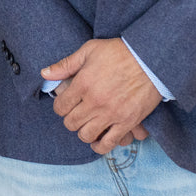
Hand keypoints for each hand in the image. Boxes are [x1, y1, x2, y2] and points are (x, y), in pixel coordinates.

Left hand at [43, 39, 160, 154]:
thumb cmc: (119, 52)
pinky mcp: (127, 122)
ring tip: (88, 124)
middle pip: (71, 123)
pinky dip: (100, 145)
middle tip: (77, 112)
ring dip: (84, 131)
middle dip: (70, 119)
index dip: (60, 106)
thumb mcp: (90, 50)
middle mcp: (95, 102)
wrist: (150, 59)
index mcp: (83, 83)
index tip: (66, 103)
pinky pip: (108, 143)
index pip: (61, 107)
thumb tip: (45, 73)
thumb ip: (66, 64)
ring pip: (86, 135)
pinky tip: (98, 139)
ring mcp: (111, 114)